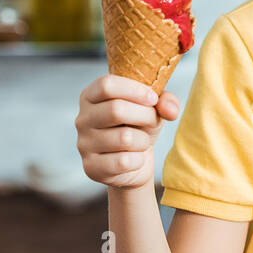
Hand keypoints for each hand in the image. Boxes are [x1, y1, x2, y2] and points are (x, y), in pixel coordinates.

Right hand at [76, 75, 180, 190]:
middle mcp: (82, 119)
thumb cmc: (139, 128)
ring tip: (141, 141)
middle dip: (145, 115)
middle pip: (116, 110)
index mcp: (90, 97)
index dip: (134, 90)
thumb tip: (170, 110)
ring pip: (124, 138)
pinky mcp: (91, 167)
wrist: (134, 163)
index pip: (106, 85)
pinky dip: (138, 160)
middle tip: (152, 121)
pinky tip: (134, 159)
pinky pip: (124, 161)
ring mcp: (84, 144)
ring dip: (143, 140)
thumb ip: (166, 101)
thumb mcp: (153, 108)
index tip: (152, 98)